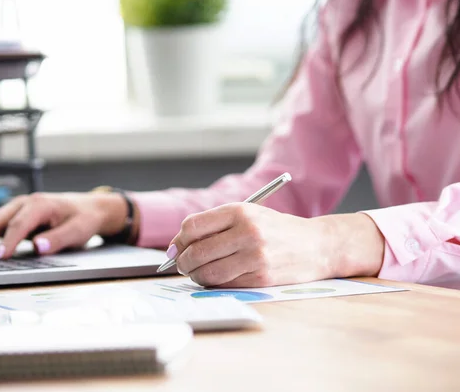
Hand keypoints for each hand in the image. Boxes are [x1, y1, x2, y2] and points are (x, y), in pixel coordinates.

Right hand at [0, 192, 132, 258]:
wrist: (89, 207)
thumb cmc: (83, 219)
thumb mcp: (79, 230)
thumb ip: (58, 239)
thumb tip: (39, 247)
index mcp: (41, 204)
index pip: (20, 224)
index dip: (9, 241)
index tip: (0, 257)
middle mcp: (25, 203)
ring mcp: (17, 208)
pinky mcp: (13, 216)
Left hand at [169, 203, 384, 287]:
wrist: (317, 245)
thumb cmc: (276, 229)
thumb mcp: (248, 214)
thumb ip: (214, 225)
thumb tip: (177, 246)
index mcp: (240, 211)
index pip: (192, 226)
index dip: (179, 240)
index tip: (178, 247)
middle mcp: (247, 232)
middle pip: (196, 251)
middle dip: (182, 262)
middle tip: (182, 265)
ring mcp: (255, 257)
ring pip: (208, 272)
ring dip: (196, 276)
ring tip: (198, 273)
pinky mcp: (261, 278)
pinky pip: (225, 284)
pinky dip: (214, 283)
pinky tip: (218, 277)